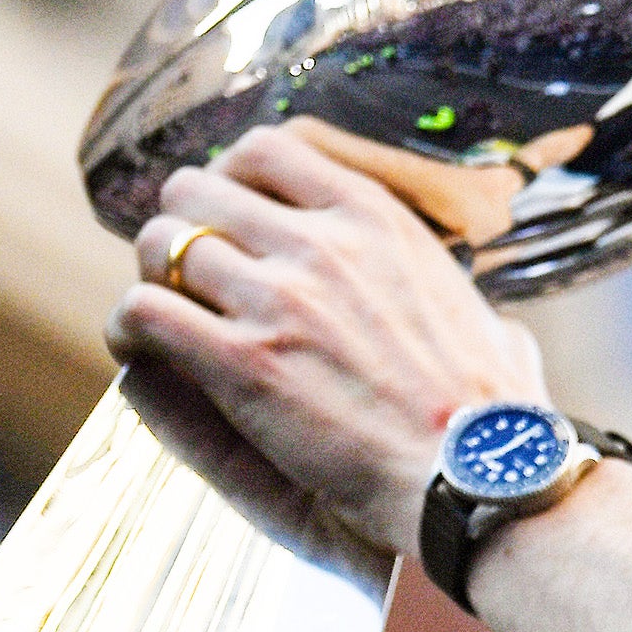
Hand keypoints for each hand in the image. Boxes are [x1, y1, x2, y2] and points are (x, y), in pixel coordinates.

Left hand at [106, 123, 548, 557]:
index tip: (229, 216)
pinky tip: (140, 350)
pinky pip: (144, 311)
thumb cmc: (501, 424)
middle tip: (188, 276)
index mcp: (377, 220)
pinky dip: (130, 328)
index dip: (231, 180)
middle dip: (183, 226)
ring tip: (163, 318)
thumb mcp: (499, 334)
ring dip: (152, 278)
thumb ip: (473, 313)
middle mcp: (322, 244)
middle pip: (197, 188)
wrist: (486, 481)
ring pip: (160, 243)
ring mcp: (280, 300)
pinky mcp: (244, 363)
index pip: (267, 150)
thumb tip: (500, 335)